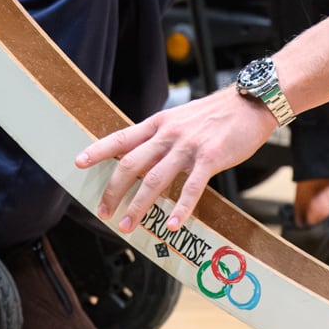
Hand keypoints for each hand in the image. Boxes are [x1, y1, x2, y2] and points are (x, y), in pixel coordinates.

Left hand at [75, 88, 277, 232]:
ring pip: (154, 179)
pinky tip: (172, 225)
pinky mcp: (210, 159)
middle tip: (103, 211)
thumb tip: (142, 156)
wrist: (250, 102)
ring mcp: (188, 147)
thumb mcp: (180, 118)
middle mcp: (168, 135)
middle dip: (113, 190)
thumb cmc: (216, 114)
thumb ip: (161, 136)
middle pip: (131, 164)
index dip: (98, 150)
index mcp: (158, 124)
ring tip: (129, 225)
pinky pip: (191, 188)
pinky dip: (180, 208)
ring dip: (139, 205)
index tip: (79, 163)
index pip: (121, 137)